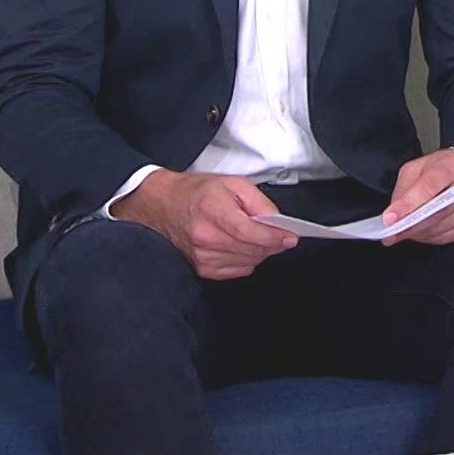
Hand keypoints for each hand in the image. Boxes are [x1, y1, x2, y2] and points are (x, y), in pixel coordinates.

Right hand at [111, 170, 297, 278]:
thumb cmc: (197, 192)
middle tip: (280, 234)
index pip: (249, 231)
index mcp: (212, 210)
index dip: (273, 236)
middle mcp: (205, 237)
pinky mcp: (202, 270)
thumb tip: (278, 222)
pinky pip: (238, 271)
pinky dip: (247, 260)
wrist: (163, 205)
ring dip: (260, 252)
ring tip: (258, 236)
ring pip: (248, 262)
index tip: (290, 237)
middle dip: (272, 244)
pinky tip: (243, 246)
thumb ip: (259, 202)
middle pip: (251, 249)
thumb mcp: (232, 183)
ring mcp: (202, 257)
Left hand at [382, 149, 453, 246]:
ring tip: (400, 234)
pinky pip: (447, 237)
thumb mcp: (418, 167)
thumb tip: (395, 212)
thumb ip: (405, 187)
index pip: (429, 186)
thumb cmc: (444, 168)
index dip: (408, 203)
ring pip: (440, 228)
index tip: (390, 218)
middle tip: (391, 233)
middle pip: (436, 212)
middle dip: (410, 225)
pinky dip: (429, 237)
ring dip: (417, 233)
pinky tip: (418, 233)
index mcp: (453, 165)